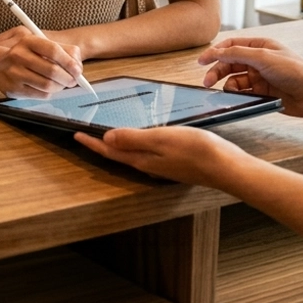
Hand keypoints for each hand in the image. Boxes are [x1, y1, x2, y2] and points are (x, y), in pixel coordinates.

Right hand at [0, 26, 83, 96]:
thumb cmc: (25, 53)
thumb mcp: (40, 43)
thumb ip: (62, 49)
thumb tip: (77, 66)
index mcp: (27, 41)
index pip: (53, 50)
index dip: (69, 62)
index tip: (77, 70)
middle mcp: (18, 55)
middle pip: (52, 70)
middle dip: (68, 78)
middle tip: (73, 80)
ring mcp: (15, 73)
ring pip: (48, 85)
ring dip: (60, 87)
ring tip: (62, 84)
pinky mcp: (14, 89)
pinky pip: (41, 94)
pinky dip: (50, 92)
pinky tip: (49, 87)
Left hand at [73, 125, 240, 185]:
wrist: (227, 168)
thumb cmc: (197, 150)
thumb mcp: (161, 139)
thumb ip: (134, 139)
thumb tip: (107, 138)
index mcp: (142, 160)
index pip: (109, 152)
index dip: (91, 143)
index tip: (75, 134)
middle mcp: (148, 166)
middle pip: (117, 156)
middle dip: (100, 146)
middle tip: (86, 135)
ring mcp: (161, 166)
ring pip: (131, 156)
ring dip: (117, 146)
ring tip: (107, 136)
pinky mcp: (173, 164)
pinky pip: (146, 155)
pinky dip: (135, 146)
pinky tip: (139, 140)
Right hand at [198, 36, 302, 117]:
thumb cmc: (296, 71)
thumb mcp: (263, 57)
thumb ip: (237, 54)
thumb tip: (216, 52)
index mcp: (260, 47)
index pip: (231, 46)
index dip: (215, 52)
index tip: (202, 61)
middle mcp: (258, 61)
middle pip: (230, 64)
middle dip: (218, 71)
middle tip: (208, 82)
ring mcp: (260, 78)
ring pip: (235, 80)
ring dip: (228, 85)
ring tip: (227, 92)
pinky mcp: (263, 94)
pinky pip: (243, 93)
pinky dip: (237, 95)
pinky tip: (238, 98)